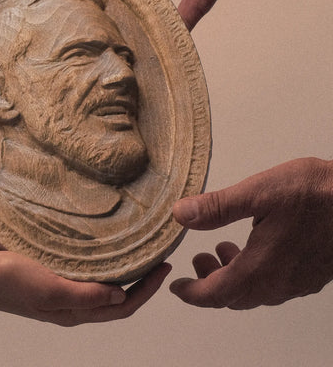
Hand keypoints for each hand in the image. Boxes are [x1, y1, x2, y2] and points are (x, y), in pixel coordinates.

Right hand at [0, 247, 170, 325]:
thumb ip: (85, 294)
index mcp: (73, 312)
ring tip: (139, 250)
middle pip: (117, 297)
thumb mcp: (49, 288)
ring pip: (102, 284)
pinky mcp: (51, 273)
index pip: (121, 307)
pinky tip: (105, 246)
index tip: (165, 267)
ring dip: (124, 271)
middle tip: (159, 256)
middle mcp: (71, 303)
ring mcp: (61, 288)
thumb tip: (121, 297)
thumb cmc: (9, 280)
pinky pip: (85, 271)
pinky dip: (102, 262)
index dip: (147, 291)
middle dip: (142, 281)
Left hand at [169, 157, 332, 308]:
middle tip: (198, 260)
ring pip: (255, 293)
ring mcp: (297, 282)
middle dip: (210, 283)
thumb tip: (180, 215)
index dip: (192, 293)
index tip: (176, 286)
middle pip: (234, 297)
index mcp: (261, 268)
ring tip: (221, 249)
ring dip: (232, 278)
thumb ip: (217, 207)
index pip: (216, 294)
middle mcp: (279, 283)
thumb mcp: (257, 192)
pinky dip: (254, 274)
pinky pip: (274, 286)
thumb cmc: (314, 193)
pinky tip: (253, 246)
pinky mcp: (312, 275)